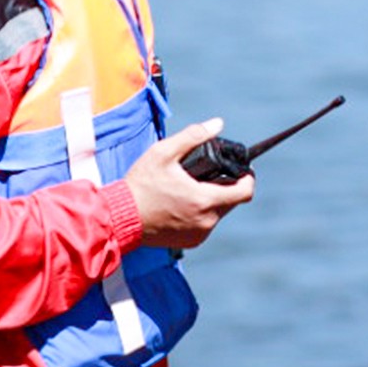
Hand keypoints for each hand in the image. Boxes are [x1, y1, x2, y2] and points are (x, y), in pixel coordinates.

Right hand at [124, 119, 254, 249]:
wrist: (120, 219)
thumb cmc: (140, 185)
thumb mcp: (163, 153)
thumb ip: (193, 136)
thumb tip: (218, 124)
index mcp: (204, 200)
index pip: (245, 192)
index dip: (248, 178)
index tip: (242, 169)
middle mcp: (206, 221)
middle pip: (232, 201)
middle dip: (227, 186)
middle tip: (209, 174)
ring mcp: (198, 235)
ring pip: (219, 213)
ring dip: (213, 200)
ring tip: (193, 186)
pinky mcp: (190, 242)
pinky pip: (206, 224)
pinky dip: (201, 213)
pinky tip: (184, 202)